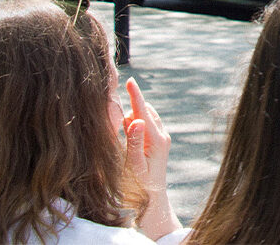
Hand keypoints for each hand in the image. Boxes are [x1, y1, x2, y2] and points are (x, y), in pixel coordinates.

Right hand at [123, 77, 170, 193]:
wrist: (154, 199)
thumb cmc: (140, 185)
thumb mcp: (133, 166)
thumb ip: (133, 143)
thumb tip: (136, 120)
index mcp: (156, 140)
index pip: (143, 112)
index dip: (135, 96)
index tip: (130, 81)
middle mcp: (162, 136)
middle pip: (145, 111)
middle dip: (132, 106)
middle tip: (117, 114)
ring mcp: (162, 138)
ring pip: (146, 117)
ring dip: (134, 116)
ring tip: (121, 129)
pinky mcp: (160, 141)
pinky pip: (148, 124)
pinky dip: (137, 123)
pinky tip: (128, 132)